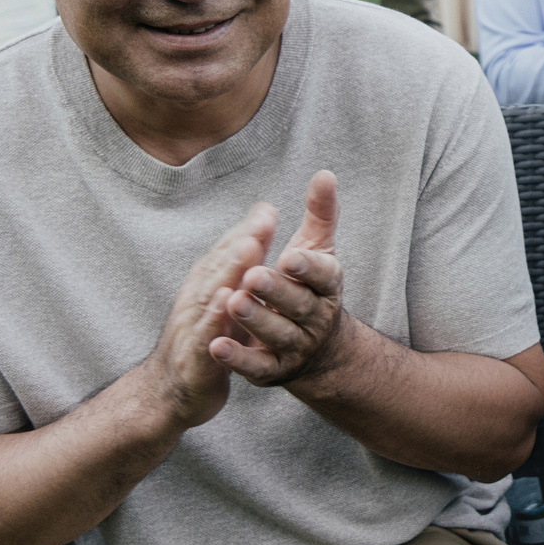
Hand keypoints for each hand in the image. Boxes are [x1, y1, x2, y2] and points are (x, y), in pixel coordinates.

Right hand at [140, 201, 277, 428]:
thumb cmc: (203, 341)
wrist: (168, 395)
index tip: (269, 209)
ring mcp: (191, 328)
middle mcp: (195, 301)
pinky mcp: (193, 358)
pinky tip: (225, 303)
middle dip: (242, 242)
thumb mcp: (222, 303)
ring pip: (210, 294)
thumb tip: (256, 233)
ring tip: (250, 250)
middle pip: (219, 267)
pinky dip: (213, 318)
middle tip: (264, 221)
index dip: (246, 231)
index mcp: (205, 287)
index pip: (226, 254)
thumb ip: (238, 270)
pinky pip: (203, 335)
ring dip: (228, 271)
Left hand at [214, 172, 350, 388]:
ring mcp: (295, 346)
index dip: (306, 267)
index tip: (288, 256)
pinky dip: (237, 357)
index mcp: (327, 287)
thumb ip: (320, 213)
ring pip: (277, 334)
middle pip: (298, 305)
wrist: (315, 349)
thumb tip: (324, 173)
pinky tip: (216, 344)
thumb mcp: (317, 249)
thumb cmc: (309, 287)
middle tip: (252, 277)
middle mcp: (315, 318)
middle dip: (275, 291)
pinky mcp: (272, 370)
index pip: (323, 276)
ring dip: (256, 320)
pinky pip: (256, 366)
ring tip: (233, 302)